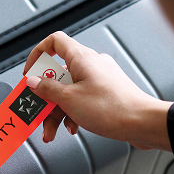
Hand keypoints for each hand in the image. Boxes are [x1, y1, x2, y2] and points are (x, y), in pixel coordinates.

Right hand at [23, 31, 172, 150]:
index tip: (30, 73)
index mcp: (81, 58)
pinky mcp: (107, 93)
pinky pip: (83, 99)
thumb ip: (48, 90)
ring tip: (52, 131)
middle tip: (38, 113)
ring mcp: (100, 79)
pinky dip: (74, 113)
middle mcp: (91, 64)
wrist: (142, 123)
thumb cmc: (113, 108)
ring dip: (58, 112)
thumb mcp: (70, 100)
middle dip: (47, 97)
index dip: (38, 55)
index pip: (54, 42)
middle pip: (59, 74)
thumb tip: (34, 82)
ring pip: (70, 91)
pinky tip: (73, 128)